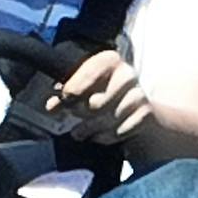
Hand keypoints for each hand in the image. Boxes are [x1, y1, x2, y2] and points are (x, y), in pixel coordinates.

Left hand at [40, 50, 156, 143]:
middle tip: (74, 115)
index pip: (86, 78)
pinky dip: (105, 136)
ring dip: (89, 129)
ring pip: (106, 121)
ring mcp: (138, 95)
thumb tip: (52, 107)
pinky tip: (98, 135)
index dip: (70, 94)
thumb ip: (66, 92)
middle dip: (80, 114)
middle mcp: (126, 75)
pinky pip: (119, 132)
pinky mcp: (145, 114)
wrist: (139, 99)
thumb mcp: (85, 83)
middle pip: (95, 105)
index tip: (63, 101)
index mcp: (108, 60)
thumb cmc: (105, 87)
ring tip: (79, 132)